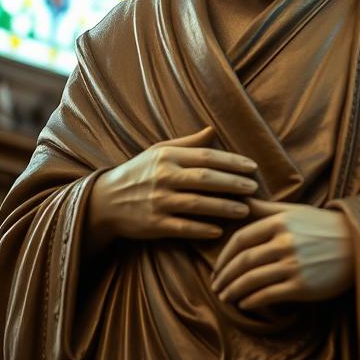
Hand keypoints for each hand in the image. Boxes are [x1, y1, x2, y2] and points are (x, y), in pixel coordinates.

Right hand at [86, 127, 258, 248]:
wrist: (104, 201)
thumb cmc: (139, 172)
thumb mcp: (159, 151)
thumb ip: (189, 143)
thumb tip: (214, 129)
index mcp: (168, 156)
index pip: (207, 156)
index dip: (232, 162)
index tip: (252, 167)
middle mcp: (163, 177)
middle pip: (206, 179)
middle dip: (233, 183)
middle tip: (254, 187)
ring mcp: (157, 201)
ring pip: (197, 204)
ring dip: (223, 207)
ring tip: (245, 209)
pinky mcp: (153, 224)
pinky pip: (182, 227)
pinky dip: (202, 229)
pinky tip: (220, 230)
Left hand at [211, 199, 353, 308]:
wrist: (359, 245)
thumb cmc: (324, 227)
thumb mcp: (296, 211)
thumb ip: (266, 209)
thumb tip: (241, 200)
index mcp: (281, 221)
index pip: (241, 240)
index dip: (224, 257)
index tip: (217, 268)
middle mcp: (285, 241)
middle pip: (243, 261)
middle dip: (225, 277)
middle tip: (216, 287)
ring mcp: (294, 264)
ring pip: (252, 280)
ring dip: (234, 291)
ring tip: (226, 298)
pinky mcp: (302, 285)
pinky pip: (268, 295)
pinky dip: (251, 301)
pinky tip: (245, 304)